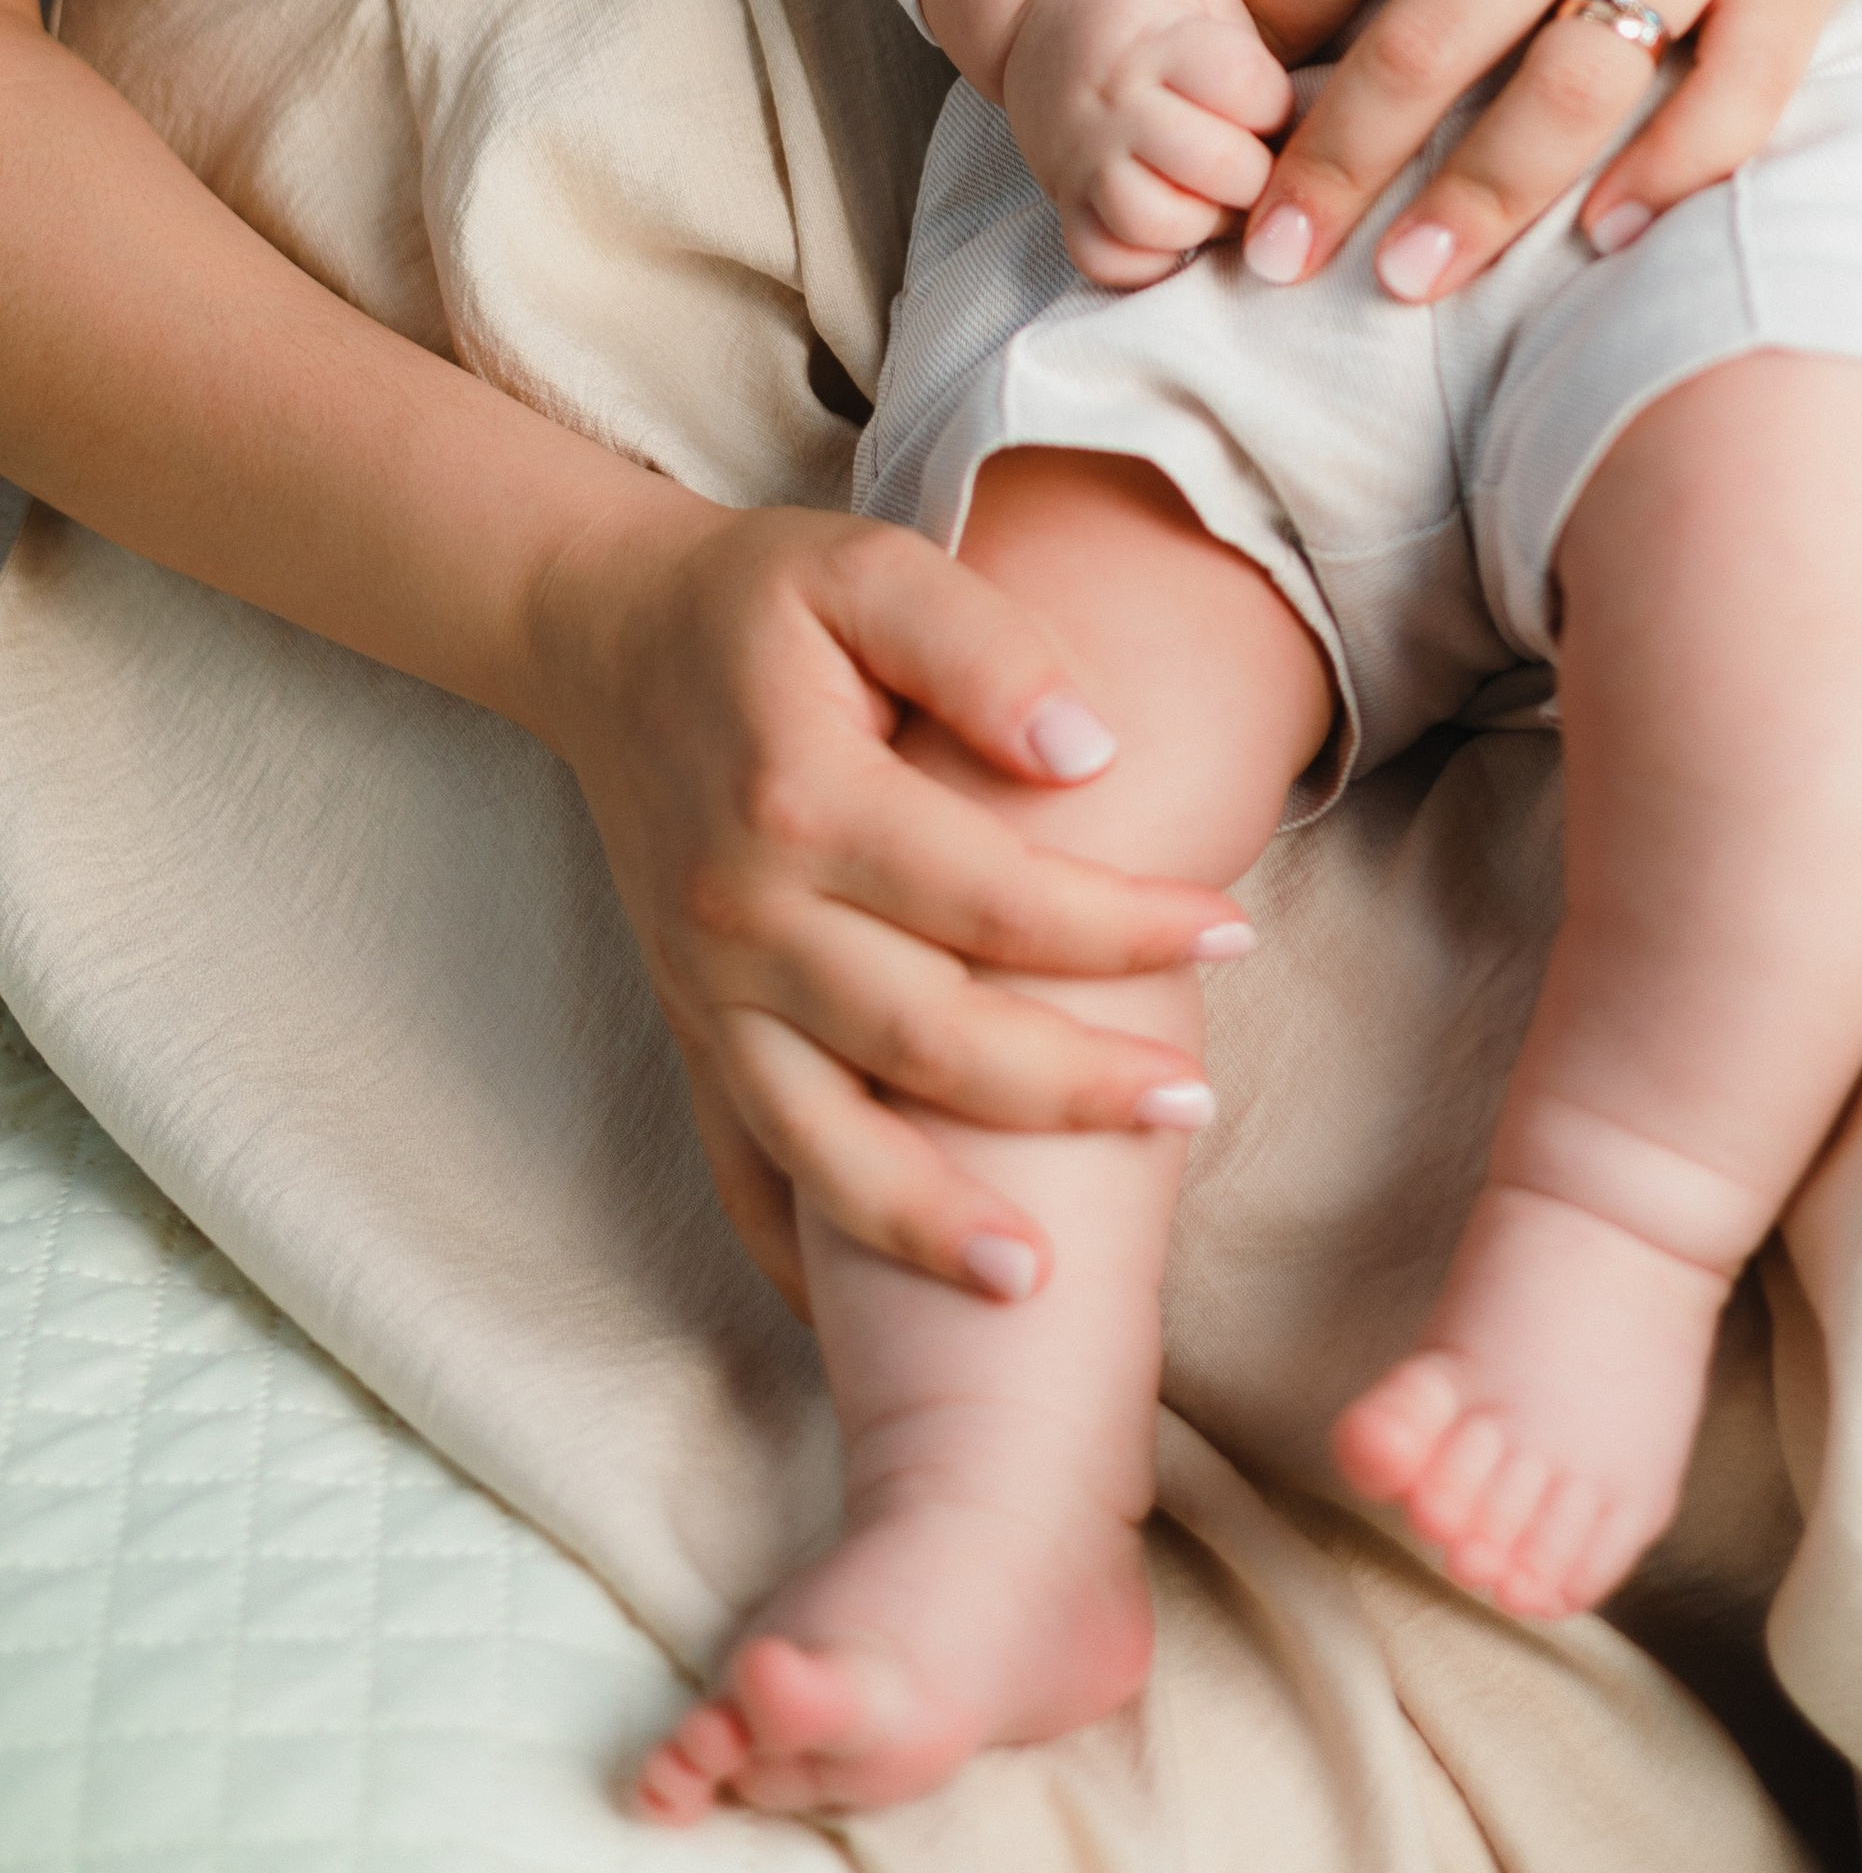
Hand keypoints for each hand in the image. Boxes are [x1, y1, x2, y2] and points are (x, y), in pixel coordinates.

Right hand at [526, 487, 1254, 1309]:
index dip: (1121, 925)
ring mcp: (706, 988)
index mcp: (805, 800)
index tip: (1229, 929)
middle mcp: (745, 915)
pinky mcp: (687, 1027)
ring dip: (930, 1222)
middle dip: (1070, 1090)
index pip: (994, 896)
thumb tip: (1091, 757)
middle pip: (927, 1038)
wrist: (603, 633)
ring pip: (825, 1138)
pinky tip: (861, 1321)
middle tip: (1194, 1108)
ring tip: (1042, 1283)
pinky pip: (737, 1163)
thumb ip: (983, 650)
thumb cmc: (763, 600)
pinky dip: (795, 1250)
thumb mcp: (872, 569)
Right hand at [1005, 0, 1294, 287]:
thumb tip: (1325, 135)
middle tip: (1265, 166)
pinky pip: (1106, 261)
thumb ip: (1258, 58)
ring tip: (1223, 200)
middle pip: (1216, 166)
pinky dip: (1151, 263)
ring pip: (1155, 221)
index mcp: (1158, 42)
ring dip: (1210, 224)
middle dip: (1262, 177)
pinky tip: (1178, 232)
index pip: (1245, 88)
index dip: (1279, 106)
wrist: (1043, 11)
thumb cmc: (1155, 11)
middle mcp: (1115, 104)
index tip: (1276, 106)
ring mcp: (1082, 159)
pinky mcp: (1064, 205)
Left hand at [1200, 0, 1861, 296]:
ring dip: (1482, 200)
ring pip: (1568, 94)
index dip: (1268, 31)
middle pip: (1429, 48)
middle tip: (1275, 256)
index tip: (1220, 103)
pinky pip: (1739, 91)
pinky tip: (1610, 233)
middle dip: (1338, 162)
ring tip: (1409, 282)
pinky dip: (1679, 169)